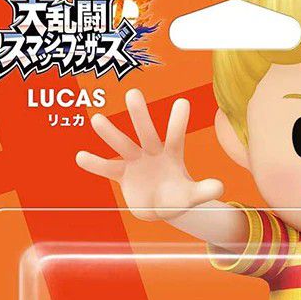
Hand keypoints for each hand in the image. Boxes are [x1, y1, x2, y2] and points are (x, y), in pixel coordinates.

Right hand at [76, 89, 223, 220]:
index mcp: (171, 154)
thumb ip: (204, 191)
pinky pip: (107, 168)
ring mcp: (135, 161)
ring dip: (110, 133)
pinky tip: (80, 157)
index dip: (178, 122)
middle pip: (146, 132)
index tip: (183, 102)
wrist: (162, 205)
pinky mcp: (122, 174)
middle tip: (132, 94)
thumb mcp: (192, 196)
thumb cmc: (178, 196)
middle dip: (140, 116)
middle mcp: (151, 152)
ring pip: (123, 145)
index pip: (175, 136)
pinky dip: (94, 164)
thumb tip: (220, 188)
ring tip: (96, 120)